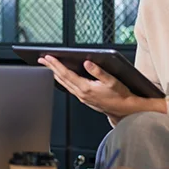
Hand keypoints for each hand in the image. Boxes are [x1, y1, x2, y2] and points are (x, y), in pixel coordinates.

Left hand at [38, 56, 163, 118]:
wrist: (126, 110)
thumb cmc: (121, 96)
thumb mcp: (112, 81)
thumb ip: (98, 71)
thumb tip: (87, 63)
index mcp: (86, 88)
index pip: (66, 74)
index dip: (56, 65)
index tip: (48, 58)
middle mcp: (81, 93)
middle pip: (61, 78)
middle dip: (51, 68)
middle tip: (42, 60)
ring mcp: (82, 97)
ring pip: (64, 84)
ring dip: (55, 74)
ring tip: (48, 66)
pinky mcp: (84, 99)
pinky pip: (69, 88)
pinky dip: (62, 80)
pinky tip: (61, 77)